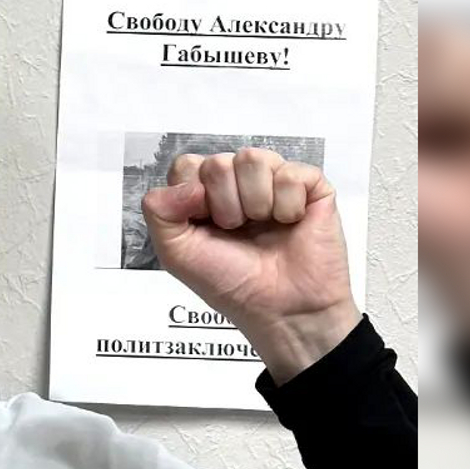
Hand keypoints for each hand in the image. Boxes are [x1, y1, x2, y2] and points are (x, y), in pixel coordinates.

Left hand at [142, 147, 359, 383]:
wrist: (280, 309)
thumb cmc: (232, 283)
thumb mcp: (177, 254)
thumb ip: (159, 213)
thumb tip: (186, 183)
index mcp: (204, 196)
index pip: (187, 165)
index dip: (192, 196)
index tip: (204, 225)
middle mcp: (237, 183)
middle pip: (217, 163)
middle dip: (224, 205)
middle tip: (237, 232)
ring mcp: (274, 181)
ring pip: (253, 159)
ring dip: (255, 204)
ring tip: (263, 227)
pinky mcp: (310, 186)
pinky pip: (290, 173)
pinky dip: (287, 206)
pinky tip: (289, 223)